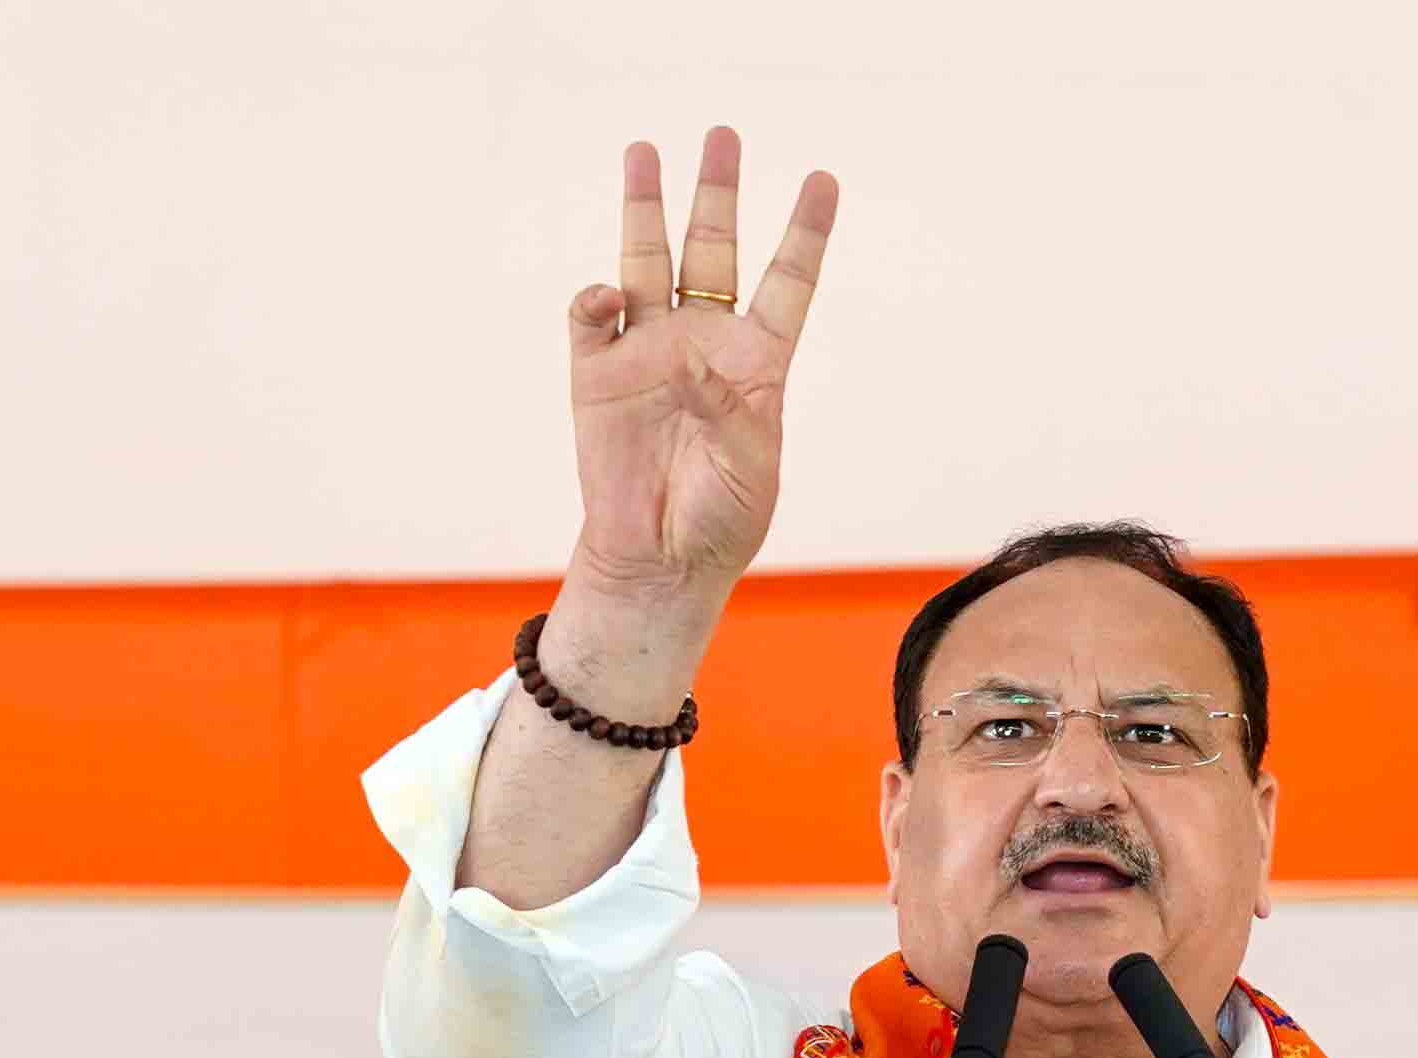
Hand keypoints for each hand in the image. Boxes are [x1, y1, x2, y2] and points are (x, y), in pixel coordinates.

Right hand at [562, 129, 839, 611]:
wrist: (657, 561)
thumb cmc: (719, 520)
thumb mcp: (750, 469)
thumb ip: (730, 410)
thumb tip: (687, 359)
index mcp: (757, 364)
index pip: (786, 283)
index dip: (805, 233)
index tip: (823, 180)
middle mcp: (702, 343)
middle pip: (713, 252)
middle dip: (717, 194)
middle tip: (723, 135)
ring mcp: (647, 352)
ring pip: (647, 262)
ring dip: (646, 208)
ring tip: (645, 150)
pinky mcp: (597, 373)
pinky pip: (593, 318)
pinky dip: (595, 298)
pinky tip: (605, 294)